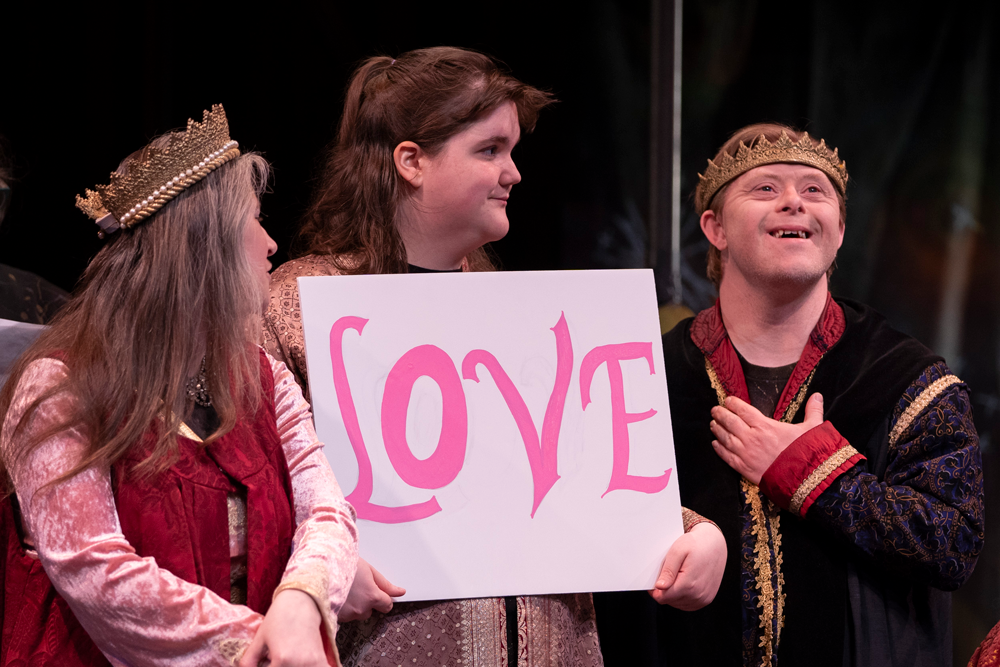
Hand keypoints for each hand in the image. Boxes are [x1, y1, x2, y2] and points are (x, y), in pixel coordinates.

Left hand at [239, 589, 326, 666]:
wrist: (301, 601)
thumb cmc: (278, 617)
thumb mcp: (259, 638)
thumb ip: (249, 660)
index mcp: (281, 660)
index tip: (265, 661)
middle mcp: (298, 664)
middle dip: (275, 666)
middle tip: (272, 658)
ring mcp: (312, 663)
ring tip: (285, 658)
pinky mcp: (321, 661)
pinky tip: (300, 663)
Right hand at [339, 558, 405, 621]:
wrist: (319, 569)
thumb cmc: (342, 565)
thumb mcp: (368, 569)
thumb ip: (384, 584)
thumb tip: (400, 592)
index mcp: (372, 596)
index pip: (387, 605)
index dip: (384, 598)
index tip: (379, 593)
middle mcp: (361, 609)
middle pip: (371, 610)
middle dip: (367, 601)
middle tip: (357, 586)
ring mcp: (348, 614)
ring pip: (357, 613)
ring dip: (355, 605)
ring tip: (346, 589)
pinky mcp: (336, 617)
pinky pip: (345, 615)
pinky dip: (344, 607)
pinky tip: (338, 595)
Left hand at [649, 522, 726, 609]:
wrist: (715, 543)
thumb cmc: (696, 544)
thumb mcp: (677, 551)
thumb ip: (668, 571)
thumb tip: (660, 587)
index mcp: (688, 585)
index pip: (662, 597)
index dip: (654, 589)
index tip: (655, 578)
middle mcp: (697, 595)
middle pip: (669, 601)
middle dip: (665, 589)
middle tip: (671, 572)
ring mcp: (703, 599)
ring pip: (678, 604)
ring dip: (674, 593)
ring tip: (680, 575)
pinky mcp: (707, 599)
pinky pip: (688, 604)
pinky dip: (683, 596)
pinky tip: (685, 582)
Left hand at [710, 393, 824, 483]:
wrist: (807, 481)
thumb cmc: (809, 453)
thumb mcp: (813, 429)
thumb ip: (812, 411)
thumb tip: (817, 396)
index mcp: (766, 426)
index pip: (743, 410)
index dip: (733, 404)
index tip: (727, 400)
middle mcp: (752, 438)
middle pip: (730, 422)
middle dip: (720, 414)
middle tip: (715, 410)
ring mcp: (746, 454)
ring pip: (725, 438)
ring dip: (717, 430)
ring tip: (712, 424)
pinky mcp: (744, 469)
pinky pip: (727, 457)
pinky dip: (719, 449)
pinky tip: (714, 444)